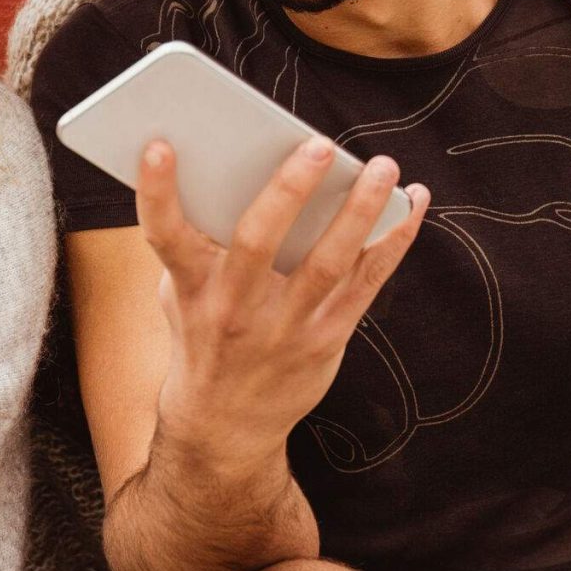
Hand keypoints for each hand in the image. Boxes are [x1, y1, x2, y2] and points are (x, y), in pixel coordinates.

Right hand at [140, 137, 428, 463]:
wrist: (224, 425)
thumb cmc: (203, 334)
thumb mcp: (183, 293)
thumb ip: (202, 240)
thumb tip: (235, 164)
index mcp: (192, 288)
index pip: (166, 236)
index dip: (157, 192)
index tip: (162, 145)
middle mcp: (234, 309)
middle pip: (258, 242)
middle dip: (288, 190)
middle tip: (319, 145)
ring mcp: (284, 328)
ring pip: (327, 262)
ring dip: (360, 210)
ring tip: (383, 165)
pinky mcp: (326, 341)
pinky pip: (366, 283)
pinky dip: (394, 240)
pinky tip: (413, 203)